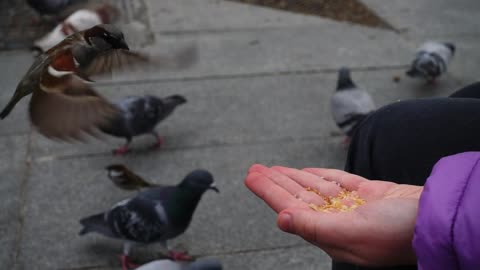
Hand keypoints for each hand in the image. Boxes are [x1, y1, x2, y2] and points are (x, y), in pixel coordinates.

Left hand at [245, 164, 422, 266]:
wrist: (436, 218)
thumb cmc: (398, 231)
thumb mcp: (353, 231)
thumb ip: (314, 226)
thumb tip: (280, 219)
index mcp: (330, 232)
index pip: (290, 208)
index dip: (269, 192)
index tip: (251, 177)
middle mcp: (337, 219)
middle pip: (297, 196)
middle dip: (274, 182)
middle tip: (253, 168)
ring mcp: (352, 205)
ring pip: (313, 188)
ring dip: (292, 177)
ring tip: (272, 168)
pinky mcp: (367, 193)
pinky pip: (336, 182)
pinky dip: (319, 175)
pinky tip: (305, 172)